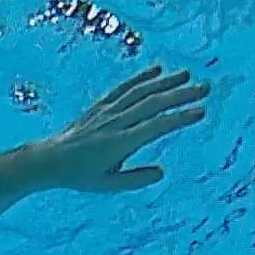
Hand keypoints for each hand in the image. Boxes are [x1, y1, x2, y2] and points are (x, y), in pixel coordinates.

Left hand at [36, 66, 208, 191]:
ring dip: (165, 82)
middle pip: (153, 104)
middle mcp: (115, 123)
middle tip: (205, 88)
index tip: (201, 112)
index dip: (179, 118)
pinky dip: (141, 77)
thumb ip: (135, 179)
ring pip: (140, 92)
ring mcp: (107, 111)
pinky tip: (157, 70)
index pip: (156, 126)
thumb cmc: (80, 176)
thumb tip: (161, 172)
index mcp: (120, 143)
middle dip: (181, 94)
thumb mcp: (107, 185)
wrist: (49, 160)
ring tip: (188, 75)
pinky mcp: (100, 106)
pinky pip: (123, 88)